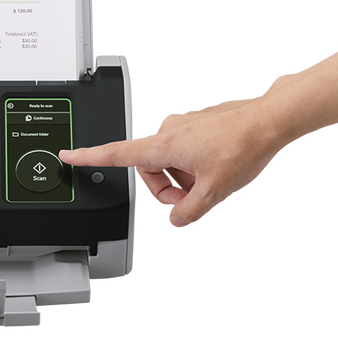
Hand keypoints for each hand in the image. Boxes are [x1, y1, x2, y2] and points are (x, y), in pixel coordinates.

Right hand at [59, 98, 283, 225]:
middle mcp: (169, 131)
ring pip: (170, 160)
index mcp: (163, 146)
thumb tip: (178, 218)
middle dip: (167, 187)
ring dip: (185, 176)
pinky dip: (197, 163)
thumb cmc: (243, 147)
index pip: (116, 154)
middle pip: (149, 167)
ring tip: (212, 182)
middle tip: (192, 199)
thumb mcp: (215, 192)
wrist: (270, 120)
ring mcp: (184, 125)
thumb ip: (190, 211)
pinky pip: (186, 149)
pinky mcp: (199, 123)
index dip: (88, 157)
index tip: (68, 154)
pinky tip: (221, 166)